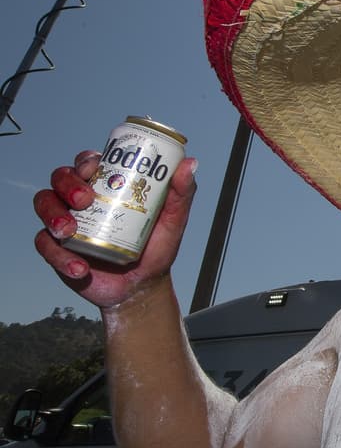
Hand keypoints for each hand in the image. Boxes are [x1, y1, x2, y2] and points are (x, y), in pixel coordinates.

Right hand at [33, 151, 197, 307]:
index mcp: (108, 186)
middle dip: (67, 184)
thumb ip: (181, 193)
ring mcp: (67, 222)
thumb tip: (190, 163)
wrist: (141, 287)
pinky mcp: (57, 249)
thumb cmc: (156, 248)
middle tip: (84, 200)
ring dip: (53, 215)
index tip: (93, 169)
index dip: (85, 160)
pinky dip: (58, 255)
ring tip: (69, 232)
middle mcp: (82, 200)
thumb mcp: (172, 221)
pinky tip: (79, 267)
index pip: (88, 162)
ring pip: (44, 204)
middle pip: (60, 178)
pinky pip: (45, 244)